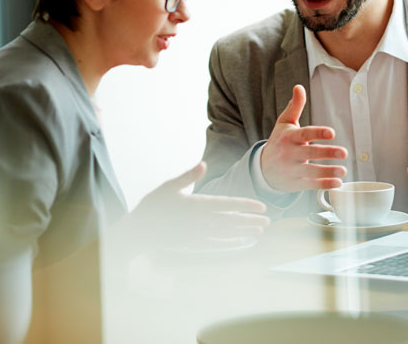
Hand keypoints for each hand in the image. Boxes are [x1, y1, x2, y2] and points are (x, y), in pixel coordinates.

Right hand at [130, 162, 270, 250]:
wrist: (139, 232)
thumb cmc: (153, 206)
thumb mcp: (169, 186)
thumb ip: (188, 176)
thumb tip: (203, 164)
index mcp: (197, 204)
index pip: (227, 204)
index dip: (246, 205)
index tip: (261, 206)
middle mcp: (201, 221)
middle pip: (232, 220)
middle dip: (251, 220)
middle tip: (268, 220)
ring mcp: (198, 234)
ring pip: (227, 233)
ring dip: (245, 232)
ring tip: (260, 231)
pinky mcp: (194, 243)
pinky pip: (217, 243)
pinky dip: (230, 242)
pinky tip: (241, 242)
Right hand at [260, 84, 346, 192]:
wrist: (263, 169)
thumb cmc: (279, 142)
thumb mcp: (284, 123)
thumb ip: (295, 106)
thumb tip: (299, 87)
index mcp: (289, 137)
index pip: (304, 134)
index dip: (318, 133)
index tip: (331, 133)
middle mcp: (290, 154)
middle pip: (310, 153)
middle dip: (327, 153)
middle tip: (344, 153)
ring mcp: (292, 170)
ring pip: (311, 171)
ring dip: (328, 172)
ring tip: (343, 170)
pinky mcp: (296, 183)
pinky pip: (311, 184)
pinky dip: (324, 185)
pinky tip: (338, 183)